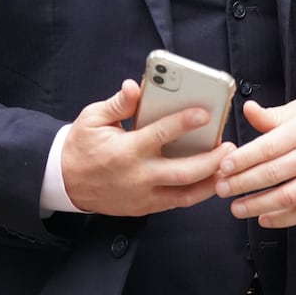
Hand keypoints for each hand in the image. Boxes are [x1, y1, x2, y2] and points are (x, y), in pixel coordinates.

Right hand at [61, 78, 232, 215]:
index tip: (205, 114)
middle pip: (184, 172)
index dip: (185, 123)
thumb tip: (135, 87)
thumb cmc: (81, 146)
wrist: (65, 182)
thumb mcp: (93, 118)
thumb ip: (119, 103)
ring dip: (211, 181)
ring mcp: (143, 196)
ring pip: (186, 194)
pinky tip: (210, 179)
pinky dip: (196, 192)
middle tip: (230, 147)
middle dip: (212, 160)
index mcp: (125, 151)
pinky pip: (177, 202)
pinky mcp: (145, 207)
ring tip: (228, 166)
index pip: (161, 135)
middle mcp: (138, 176)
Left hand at [214, 98, 295, 227]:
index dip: (244, 159)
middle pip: (275, 174)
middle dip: (243, 184)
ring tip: (237, 208)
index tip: (224, 167)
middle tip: (222, 189)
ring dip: (259, 206)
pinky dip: (284, 219)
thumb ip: (271, 116)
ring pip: (289, 197)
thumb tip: (247, 109)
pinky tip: (264, 219)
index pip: (269, 146)